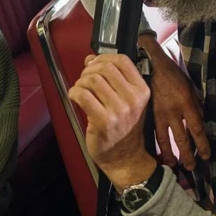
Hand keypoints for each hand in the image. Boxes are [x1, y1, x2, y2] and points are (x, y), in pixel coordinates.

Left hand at [69, 54, 157, 189]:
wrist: (126, 158)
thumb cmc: (124, 128)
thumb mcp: (128, 100)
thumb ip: (112, 78)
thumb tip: (91, 58)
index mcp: (142, 90)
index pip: (122, 60)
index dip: (103, 58)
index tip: (94, 64)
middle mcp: (133, 99)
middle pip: (104, 68)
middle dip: (89, 70)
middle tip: (84, 80)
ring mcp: (119, 111)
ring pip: (92, 80)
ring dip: (80, 82)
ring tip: (81, 90)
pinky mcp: (103, 121)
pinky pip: (82, 95)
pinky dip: (74, 92)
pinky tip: (75, 97)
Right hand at [147, 47, 209, 169]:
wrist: (150, 65)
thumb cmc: (173, 74)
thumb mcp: (190, 86)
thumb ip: (196, 104)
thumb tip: (201, 121)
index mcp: (187, 104)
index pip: (197, 129)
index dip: (201, 145)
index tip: (205, 156)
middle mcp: (173, 112)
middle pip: (182, 139)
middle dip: (187, 155)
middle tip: (191, 168)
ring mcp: (159, 114)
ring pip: (166, 139)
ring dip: (170, 154)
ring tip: (173, 166)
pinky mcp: (149, 114)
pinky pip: (154, 133)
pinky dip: (157, 145)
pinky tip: (159, 154)